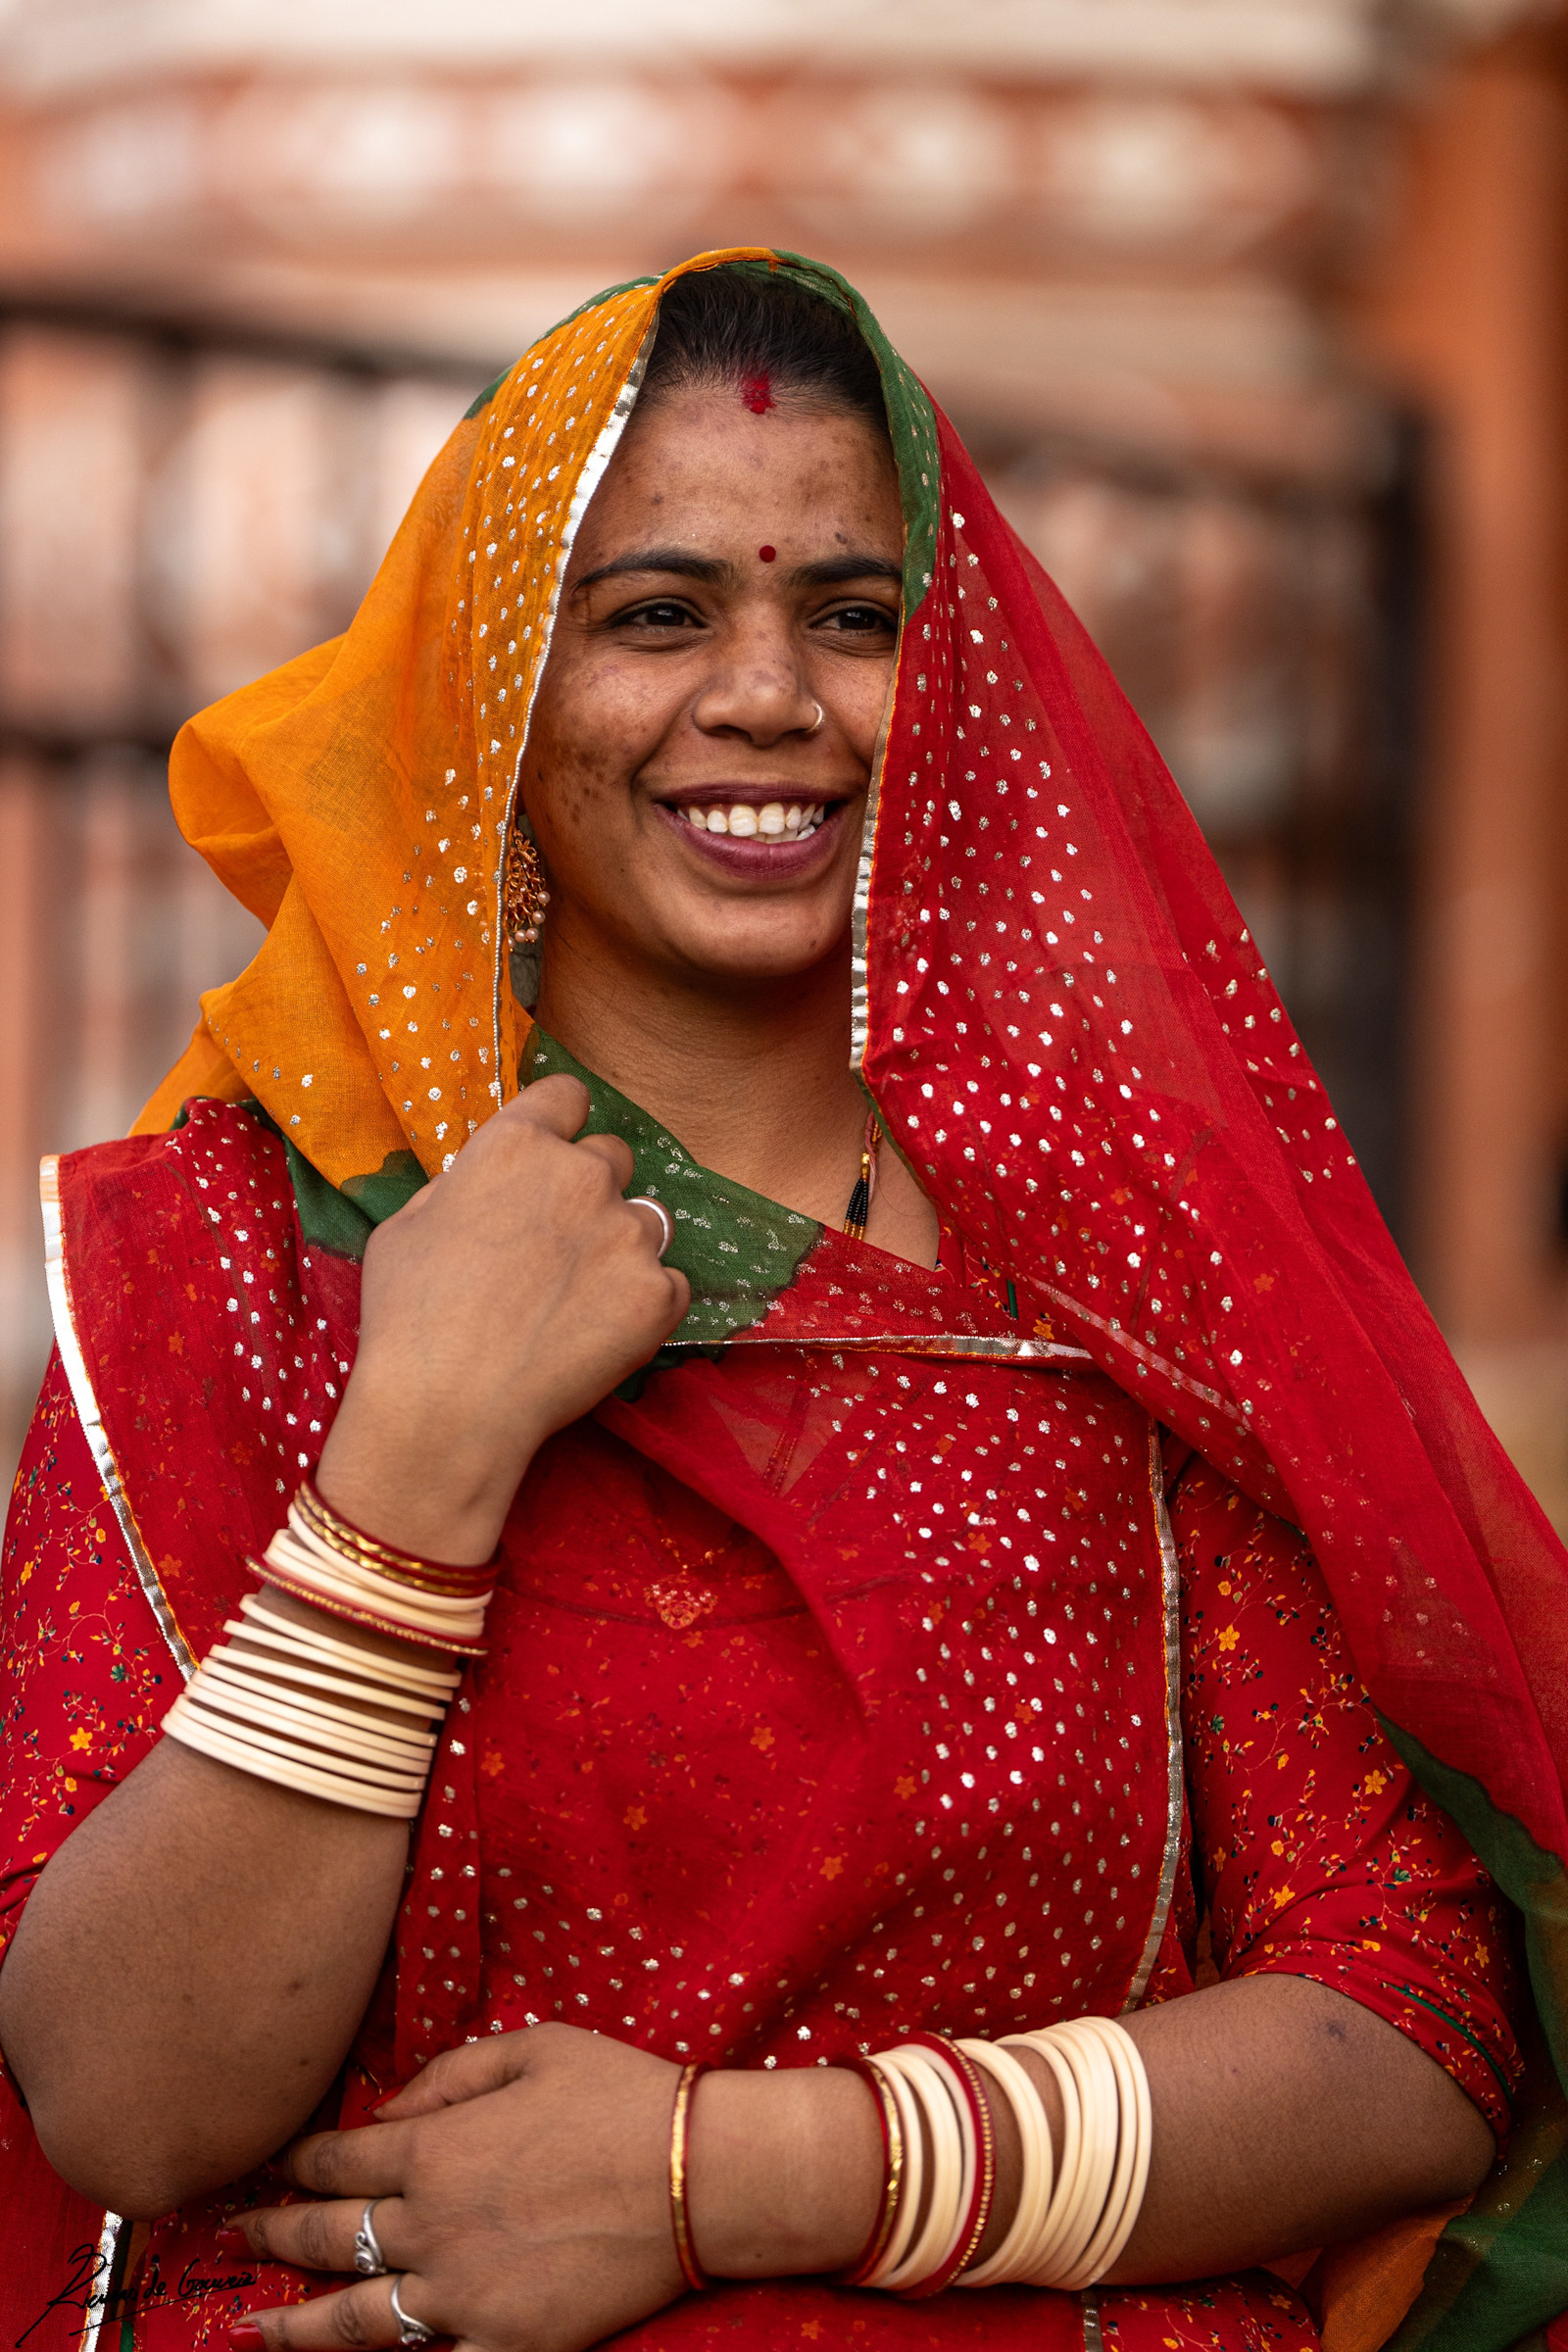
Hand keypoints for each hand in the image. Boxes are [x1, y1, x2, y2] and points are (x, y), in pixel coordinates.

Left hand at [225, 2026, 882, 2351]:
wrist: (700, 2174)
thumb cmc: (621, 2094)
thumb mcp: (531, 2046)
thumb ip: (446, 2075)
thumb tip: (387, 2111)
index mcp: (435, 2148)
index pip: (337, 2158)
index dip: (295, 2162)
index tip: (269, 2165)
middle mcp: (431, 2227)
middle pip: (327, 2236)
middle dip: (272, 2235)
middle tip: (235, 2236)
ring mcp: (464, 2296)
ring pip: (352, 2321)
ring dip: (291, 2326)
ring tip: (249, 2328)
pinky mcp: (507, 2345)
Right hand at [316, 1077, 689, 1563]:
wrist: (448, 1408)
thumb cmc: (409, 1319)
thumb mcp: (405, 1227)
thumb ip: (461, 1186)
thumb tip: (486, 1181)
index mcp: (516, 1145)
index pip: (568, 1095)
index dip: (561, 1123)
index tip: (555, 1153)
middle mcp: (582, 1174)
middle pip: (613, 1155)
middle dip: (591, 1190)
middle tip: (558, 1246)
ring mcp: (627, 1233)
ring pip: (646, 1220)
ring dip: (622, 1245)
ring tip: (579, 1298)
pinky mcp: (658, 1292)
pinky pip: (669, 1283)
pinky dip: (645, 1304)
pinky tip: (600, 1333)